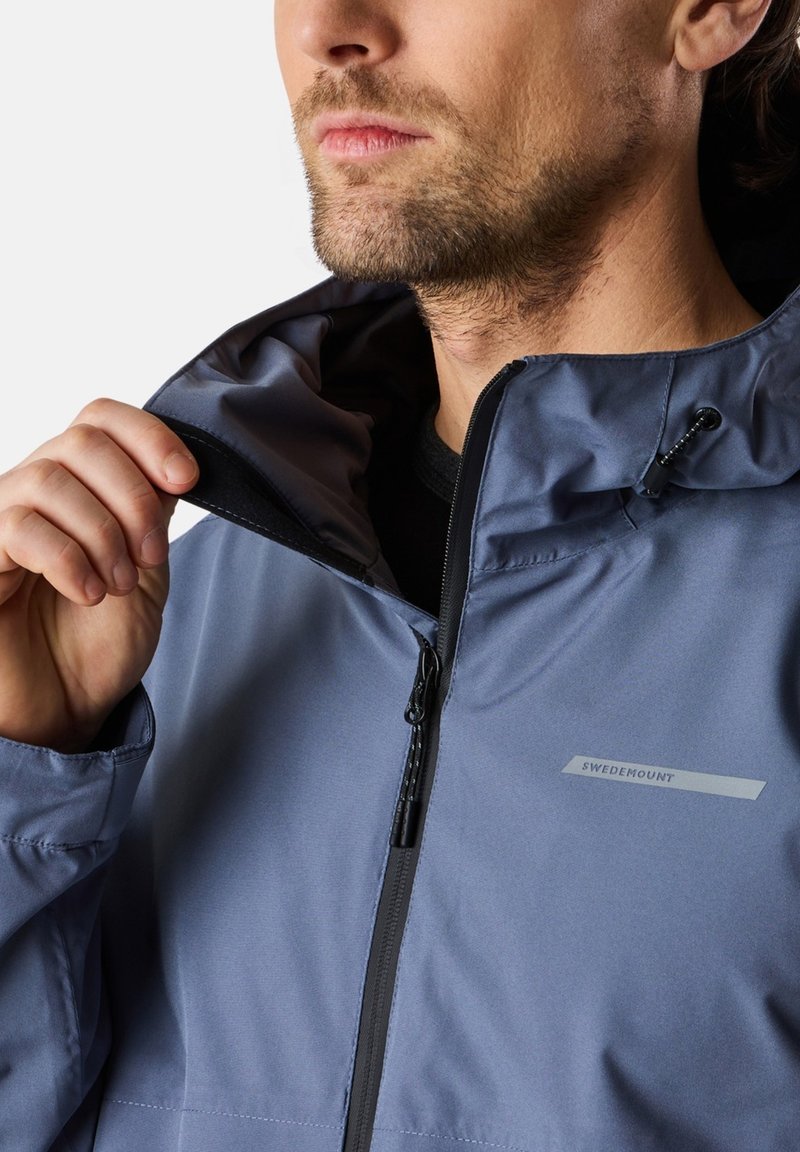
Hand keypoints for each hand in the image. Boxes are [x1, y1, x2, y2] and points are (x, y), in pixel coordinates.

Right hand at [0, 399, 198, 750]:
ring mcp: (1, 521)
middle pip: (82, 441)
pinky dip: (68, 557)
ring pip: (49, 478)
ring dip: (102, 532)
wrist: (67, 710)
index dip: (148, 436)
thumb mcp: (146, 572)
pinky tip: (88, 592)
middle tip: (150, 555)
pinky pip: (18, 527)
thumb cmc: (98, 645)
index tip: (187, 480)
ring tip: (117, 584)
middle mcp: (35, 492)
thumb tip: (168, 467)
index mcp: (79, 486)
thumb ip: (153, 515)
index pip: (101, 418)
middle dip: (133, 497)